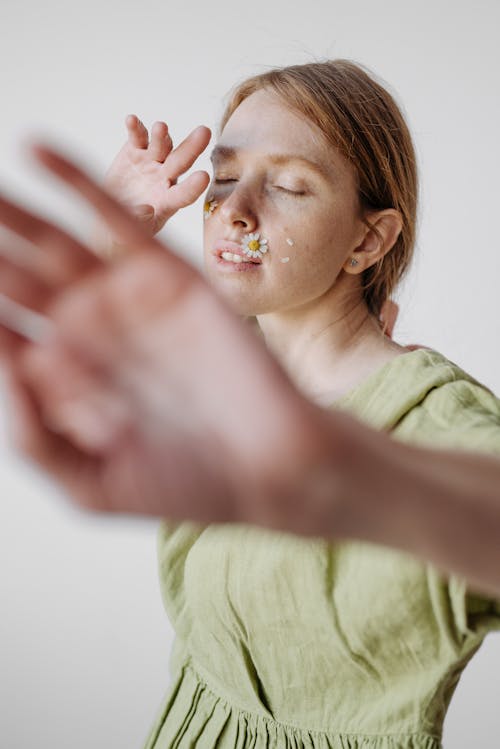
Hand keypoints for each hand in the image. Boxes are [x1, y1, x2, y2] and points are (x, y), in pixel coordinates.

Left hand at [0, 144, 352, 529]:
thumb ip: (30, 432)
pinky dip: (76, 182)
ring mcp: (125, 298)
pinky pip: (115, 219)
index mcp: (61, 375)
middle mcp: (86, 330)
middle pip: (10, 275)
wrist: (266, 466)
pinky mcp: (168, 275)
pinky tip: (32, 151)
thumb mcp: (87, 481)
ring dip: (5, 209)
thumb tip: (2, 362)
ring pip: (49, 239)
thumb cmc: (182, 482)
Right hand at [104, 115, 210, 240]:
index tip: (204, 177)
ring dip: (162, 136)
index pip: (184, 195)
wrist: (108, 219)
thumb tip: (146, 209)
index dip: (192, 187)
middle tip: (205, 132)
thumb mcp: (128, 238)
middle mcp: (164, 179)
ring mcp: (150, 163)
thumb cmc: (124, 234)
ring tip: (161, 127)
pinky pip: (137, 137)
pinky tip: (131, 120)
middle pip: (180, 162)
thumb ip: (138, 224)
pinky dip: (135, 128)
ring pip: (161, 146)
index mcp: (168, 203)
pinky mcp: (134, 152)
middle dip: (192, 147)